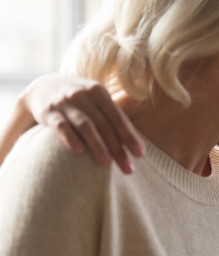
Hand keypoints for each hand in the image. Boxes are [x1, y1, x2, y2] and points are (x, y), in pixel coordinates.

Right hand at [22, 73, 144, 173]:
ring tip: (106, 163)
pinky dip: (70, 138)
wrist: (41, 87)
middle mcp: (82, 95)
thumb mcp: (96, 100)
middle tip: (128, 168)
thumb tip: (137, 144)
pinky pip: (61, 126)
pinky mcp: (48, 112)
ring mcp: (64, 103)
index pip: (118, 117)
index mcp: (98, 91)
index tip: (140, 154)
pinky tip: (79, 151)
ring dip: (97, 145)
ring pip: (85, 125)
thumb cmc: (80, 100)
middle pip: (104, 124)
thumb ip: (113, 117)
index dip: (130, 136)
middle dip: (117, 148)